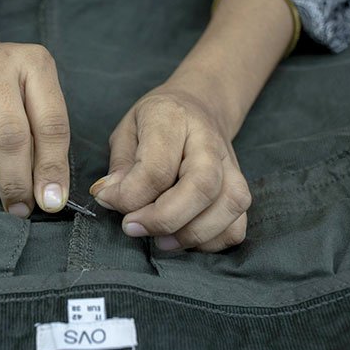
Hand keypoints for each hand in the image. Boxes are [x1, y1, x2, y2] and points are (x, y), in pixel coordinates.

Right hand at [0, 41, 70, 217]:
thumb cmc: (8, 90)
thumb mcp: (37, 102)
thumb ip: (46, 144)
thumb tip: (48, 197)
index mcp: (33, 63)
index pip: (50, 124)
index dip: (52, 169)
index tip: (50, 202)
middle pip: (8, 136)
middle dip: (16, 183)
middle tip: (19, 208)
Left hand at [89, 85, 251, 251]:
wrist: (199, 108)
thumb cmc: (156, 124)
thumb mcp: (126, 131)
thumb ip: (119, 166)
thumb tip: (108, 196)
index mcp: (173, 118)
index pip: (156, 168)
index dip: (129, 196)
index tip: (108, 201)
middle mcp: (209, 141)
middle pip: (201, 187)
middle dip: (164, 219)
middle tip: (133, 228)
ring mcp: (231, 165)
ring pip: (229, 205)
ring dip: (192, 234)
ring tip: (160, 241)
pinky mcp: (242, 188)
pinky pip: (237, 225)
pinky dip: (212, 242)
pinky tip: (184, 238)